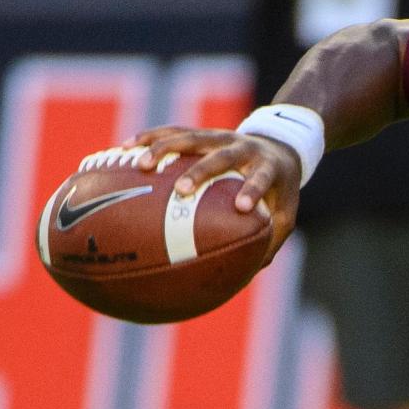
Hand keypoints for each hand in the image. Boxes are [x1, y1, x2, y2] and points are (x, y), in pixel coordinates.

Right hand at [128, 125, 302, 264]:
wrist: (280, 146)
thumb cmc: (279, 190)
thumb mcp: (284, 213)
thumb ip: (269, 241)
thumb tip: (246, 276)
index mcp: (268, 167)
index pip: (262, 178)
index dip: (253, 190)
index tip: (240, 207)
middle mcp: (244, 148)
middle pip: (222, 156)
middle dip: (201, 171)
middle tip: (181, 190)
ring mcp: (221, 137)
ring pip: (192, 138)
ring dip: (166, 148)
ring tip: (140, 164)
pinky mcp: (203, 133)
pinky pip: (174, 132)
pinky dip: (150, 138)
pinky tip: (123, 148)